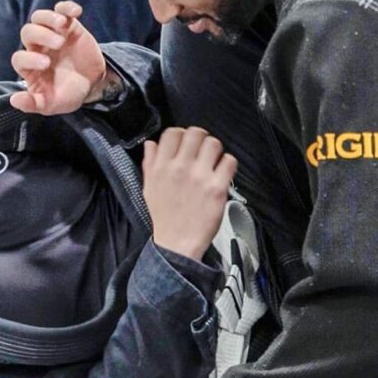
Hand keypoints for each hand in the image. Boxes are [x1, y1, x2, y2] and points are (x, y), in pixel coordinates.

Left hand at [10, 1, 107, 114]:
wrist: (92, 84)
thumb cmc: (68, 94)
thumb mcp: (51, 105)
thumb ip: (34, 104)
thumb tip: (14, 100)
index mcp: (29, 67)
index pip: (19, 58)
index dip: (28, 58)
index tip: (46, 65)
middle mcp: (37, 48)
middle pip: (27, 32)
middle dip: (41, 35)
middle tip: (58, 44)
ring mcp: (52, 35)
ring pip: (39, 17)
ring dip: (49, 17)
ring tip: (62, 24)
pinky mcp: (69, 26)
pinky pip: (62, 10)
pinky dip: (67, 7)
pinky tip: (76, 12)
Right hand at [144, 127, 237, 259]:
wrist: (176, 245)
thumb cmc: (163, 218)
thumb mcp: (148, 188)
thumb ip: (150, 163)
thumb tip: (151, 144)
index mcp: (161, 167)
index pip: (173, 133)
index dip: (181, 134)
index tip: (185, 143)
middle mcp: (180, 168)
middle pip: (196, 133)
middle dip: (200, 139)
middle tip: (202, 150)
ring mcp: (200, 177)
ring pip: (214, 143)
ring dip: (215, 150)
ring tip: (213, 161)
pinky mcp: (217, 188)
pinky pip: (229, 161)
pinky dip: (228, 164)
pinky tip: (222, 173)